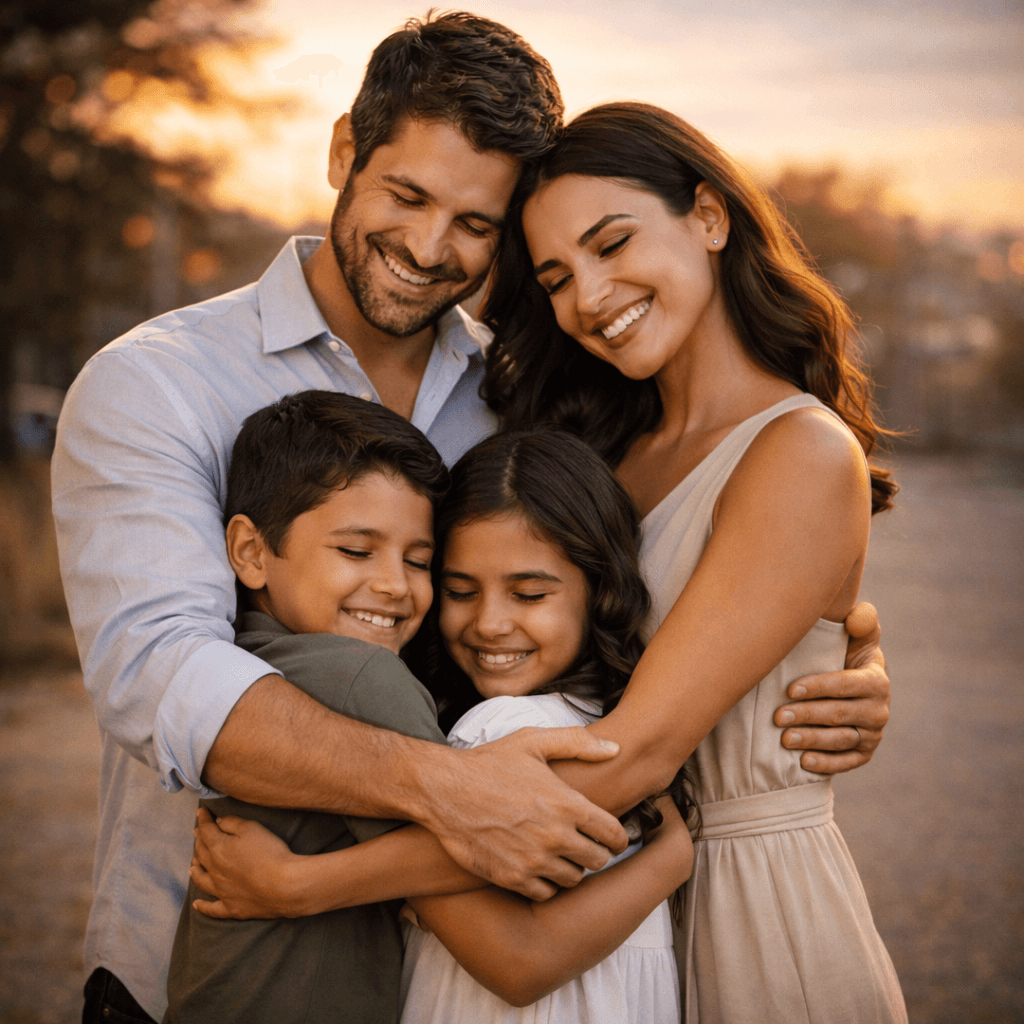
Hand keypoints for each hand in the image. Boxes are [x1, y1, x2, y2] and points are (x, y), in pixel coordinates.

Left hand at [190, 808, 301, 919]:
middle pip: (202, 854)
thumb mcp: (252, 828)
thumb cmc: (269, 853)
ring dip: (196, 871)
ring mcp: (222, 891)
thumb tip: (218, 822)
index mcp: (219, 849)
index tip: (201, 812)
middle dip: (199, 841)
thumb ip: (232, 823)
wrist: (283, 885)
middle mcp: (215, 871)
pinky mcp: (232, 908)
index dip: (203, 820)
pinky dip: (203, 906)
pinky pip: (212, 909)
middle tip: (198, 834)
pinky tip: (196, 904)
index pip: (206, 831)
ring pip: (202, 880)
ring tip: (193, 866)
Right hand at [425, 727, 627, 901]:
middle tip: (585, 844)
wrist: (444, 790)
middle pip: (598, 860)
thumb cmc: (489, 763)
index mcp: (567, 804)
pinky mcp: (511, 878)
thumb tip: (615, 747)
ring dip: (571, 868)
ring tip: (560, 854)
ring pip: (573, 879)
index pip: (614, 834)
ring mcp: (533, 861)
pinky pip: (545, 893)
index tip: (611, 836)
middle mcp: (555, 836)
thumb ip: (577, 742)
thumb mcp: (533, 742)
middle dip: (596, 852)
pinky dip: (546, 884)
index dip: (618, 836)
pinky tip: (538, 867)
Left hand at [774, 602, 889, 773]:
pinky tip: (803, 762)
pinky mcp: (863, 754)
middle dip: (807, 715)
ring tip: (785, 739)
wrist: (851, 688)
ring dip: (812, 740)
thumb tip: (857, 616)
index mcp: (876, 681)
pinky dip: (826, 764)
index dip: (818, 687)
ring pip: (840, 740)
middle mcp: (878, 710)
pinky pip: (846, 762)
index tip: (790, 689)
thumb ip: (862, 621)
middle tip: (778, 716)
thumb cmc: (845, 656)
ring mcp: (871, 735)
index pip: (846, 685)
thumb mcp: (857, 637)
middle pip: (839, 714)